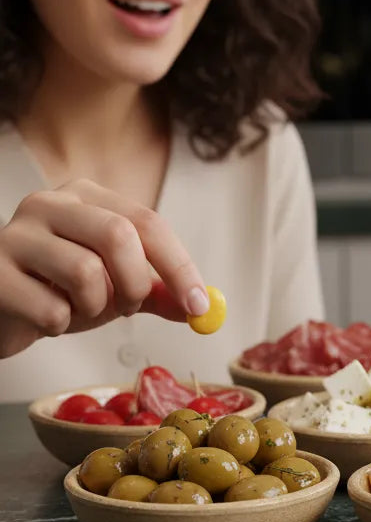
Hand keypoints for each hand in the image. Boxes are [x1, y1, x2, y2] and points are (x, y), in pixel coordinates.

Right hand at [0, 178, 208, 358]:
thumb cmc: (57, 289)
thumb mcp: (114, 286)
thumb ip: (156, 291)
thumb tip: (200, 308)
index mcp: (87, 197)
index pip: (148, 222)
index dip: (179, 266)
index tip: (199, 304)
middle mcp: (50, 204)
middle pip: (118, 235)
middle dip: (136, 283)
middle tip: (131, 308)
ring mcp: (15, 235)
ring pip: (84, 272)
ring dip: (95, 306)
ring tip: (77, 309)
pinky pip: (49, 308)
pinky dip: (60, 324)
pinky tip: (44, 318)